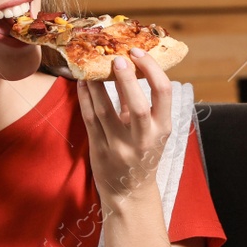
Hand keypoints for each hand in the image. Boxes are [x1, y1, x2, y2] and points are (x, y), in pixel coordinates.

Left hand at [77, 51, 171, 208]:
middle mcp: (143, 139)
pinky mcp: (100, 151)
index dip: (151, 69)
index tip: (138, 53)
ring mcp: (120, 147)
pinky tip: (82, 83)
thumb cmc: (142, 155)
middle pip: (138, 104)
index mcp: (162, 128)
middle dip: (126, 77)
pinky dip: (85, 98)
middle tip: (117, 57)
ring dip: (97, 84)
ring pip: (105, 110)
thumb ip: (140, 102)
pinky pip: (89, 119)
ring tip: (91, 65)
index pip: (163, 92)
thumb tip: (128, 66)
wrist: (129, 192)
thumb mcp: (151, 130)